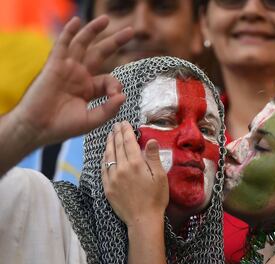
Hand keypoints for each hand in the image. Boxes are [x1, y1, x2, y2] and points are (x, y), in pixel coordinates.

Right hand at [12, 16, 132, 145]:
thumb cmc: (63, 126)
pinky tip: (76, 21)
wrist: (38, 128)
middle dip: (115, 42)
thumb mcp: (92, 120)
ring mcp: (67, 68)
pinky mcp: (55, 65)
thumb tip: (123, 95)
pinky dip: (69, 32)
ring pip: (83, 44)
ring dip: (94, 30)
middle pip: (100, 53)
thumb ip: (109, 109)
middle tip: (131, 32)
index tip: (115, 96)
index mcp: (89, 88)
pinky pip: (62, 45)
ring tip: (106, 19)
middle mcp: (79, 75)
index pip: (109, 79)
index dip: (115, 86)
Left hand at [102, 121, 168, 226]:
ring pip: (108, 156)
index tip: (124, 122)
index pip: (129, 142)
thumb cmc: (156, 198)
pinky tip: (105, 154)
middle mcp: (121, 168)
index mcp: (136, 164)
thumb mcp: (160, 177)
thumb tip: (150, 140)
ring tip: (110, 135)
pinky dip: (104, 159)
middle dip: (116, 133)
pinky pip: (103, 169)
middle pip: (117, 146)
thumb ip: (153, 157)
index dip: (126, 131)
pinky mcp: (107, 187)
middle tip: (116, 125)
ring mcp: (112, 178)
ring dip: (109, 143)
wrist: (143, 220)